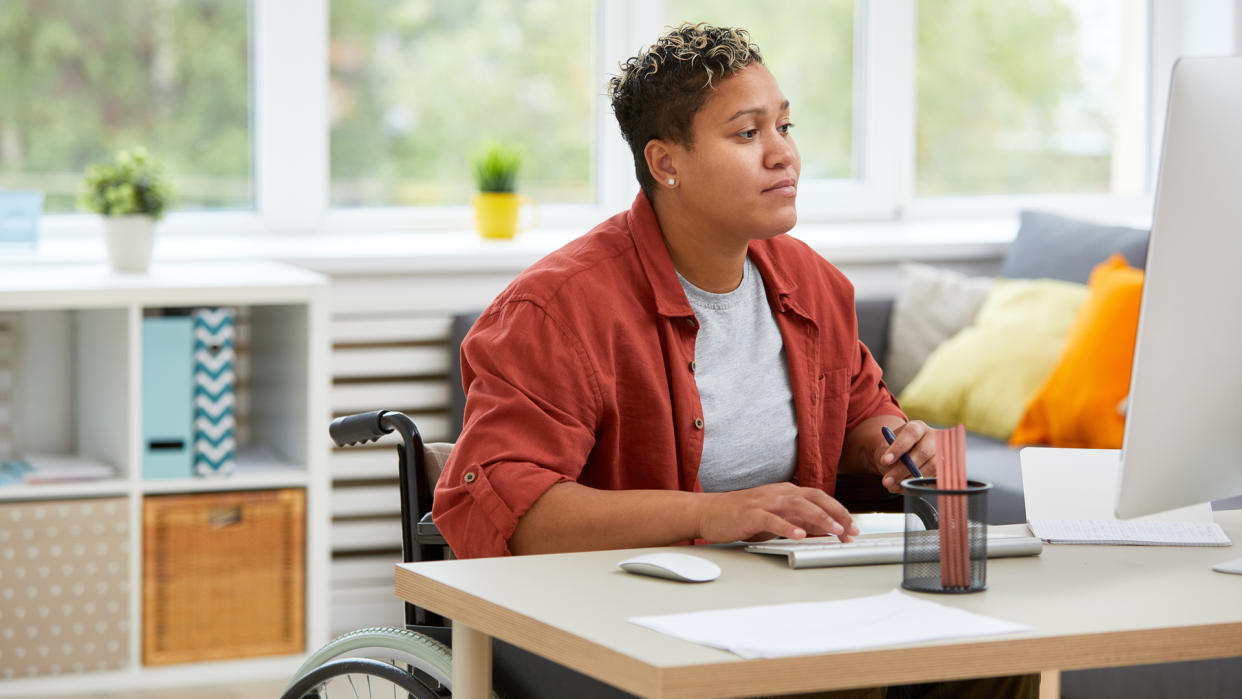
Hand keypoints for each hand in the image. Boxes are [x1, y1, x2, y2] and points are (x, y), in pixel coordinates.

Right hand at [695, 482, 858, 542]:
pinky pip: (773, 519)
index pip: (819, 498)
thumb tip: (821, 531)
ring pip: (798, 506)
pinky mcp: (751, 514)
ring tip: (834, 531)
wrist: (708, 512)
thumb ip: (796, 521)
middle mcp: (778, 493)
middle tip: (850, 530)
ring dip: (819, 518)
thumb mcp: (774, 517)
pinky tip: (799, 536)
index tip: (852, 527)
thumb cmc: (740, 516)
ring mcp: (765, 502)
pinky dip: (788, 527)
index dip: (838, 511)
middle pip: (814, 498)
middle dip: (836, 514)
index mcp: (785, 492)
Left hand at [875, 420, 936, 493]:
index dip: (898, 447)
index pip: (911, 433)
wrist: (902, 458)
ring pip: (932, 466)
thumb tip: (890, 466)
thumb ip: (886, 453)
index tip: (885, 461)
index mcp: (918, 427)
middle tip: (886, 481)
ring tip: (893, 486)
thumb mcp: (885, 447)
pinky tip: (905, 488)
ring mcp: (942, 452)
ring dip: (911, 479)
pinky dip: (919, 485)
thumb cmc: (893, 451)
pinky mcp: (945, 467)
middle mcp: (933, 437)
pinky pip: (936, 477)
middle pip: (923, 451)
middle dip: (903, 469)